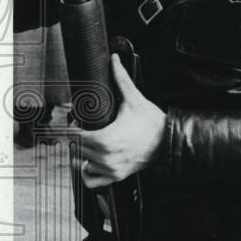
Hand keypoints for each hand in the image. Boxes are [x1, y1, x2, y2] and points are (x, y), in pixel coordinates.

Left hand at [73, 54, 165, 189]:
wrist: (169, 141)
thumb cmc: (152, 122)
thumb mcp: (134, 99)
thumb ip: (121, 79)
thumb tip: (114, 60)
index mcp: (105, 139)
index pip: (74, 136)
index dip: (71, 127)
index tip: (74, 122)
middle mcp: (105, 157)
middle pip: (76, 148)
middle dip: (77, 138)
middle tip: (84, 129)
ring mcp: (111, 169)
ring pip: (81, 163)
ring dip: (82, 154)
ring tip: (91, 143)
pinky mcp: (116, 176)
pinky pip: (91, 180)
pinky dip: (88, 171)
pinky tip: (93, 160)